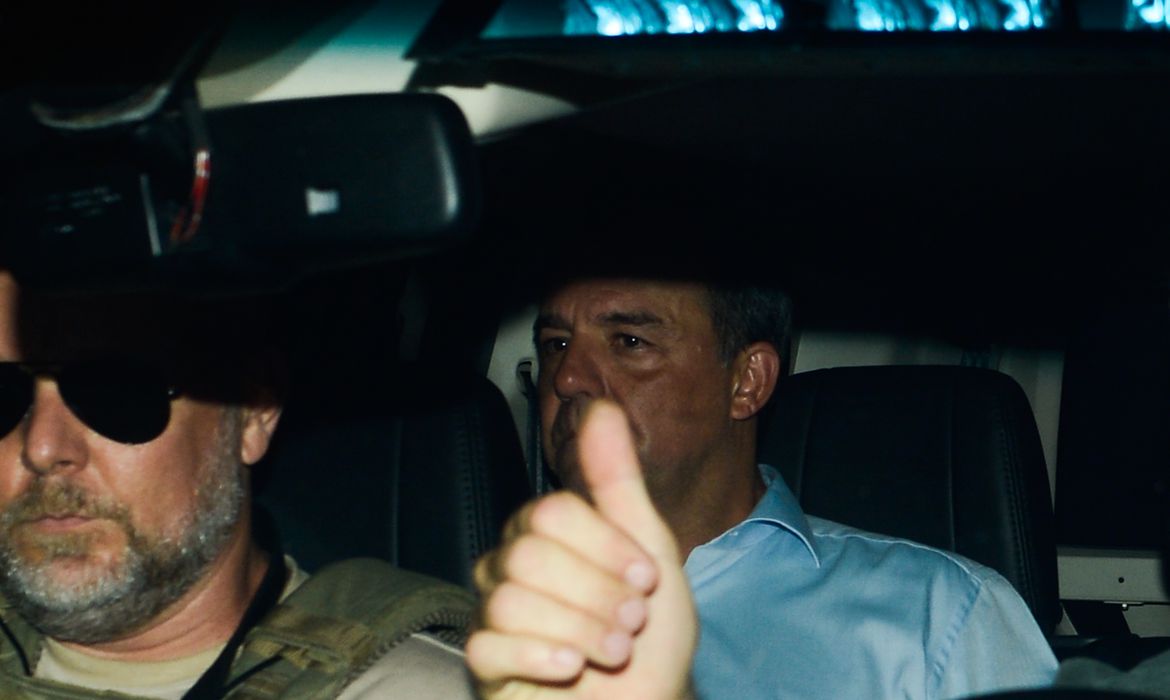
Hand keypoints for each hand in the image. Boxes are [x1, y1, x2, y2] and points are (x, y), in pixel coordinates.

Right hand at [466, 400, 696, 699]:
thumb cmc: (649, 635)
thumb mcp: (648, 547)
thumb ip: (617, 479)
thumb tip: (600, 406)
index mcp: (547, 531)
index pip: (551, 512)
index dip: (606, 546)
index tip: (646, 577)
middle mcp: (511, 565)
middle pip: (528, 555)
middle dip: (596, 594)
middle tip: (630, 620)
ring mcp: (495, 614)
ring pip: (509, 601)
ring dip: (582, 631)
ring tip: (614, 650)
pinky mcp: (486, 663)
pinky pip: (487, 645)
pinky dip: (542, 658)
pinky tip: (573, 669)